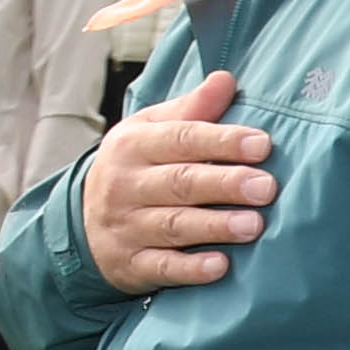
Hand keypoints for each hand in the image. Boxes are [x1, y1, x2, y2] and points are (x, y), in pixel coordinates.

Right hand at [83, 67, 277, 289]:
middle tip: (266, 187)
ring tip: (254, 225)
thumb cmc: (136, 168)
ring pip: (174, 225)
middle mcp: (126, 184)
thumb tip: (226, 80)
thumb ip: (191, 110)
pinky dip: (190, 269)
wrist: (82, 222)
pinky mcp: (131, 264)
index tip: (262, 144)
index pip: (182, 139)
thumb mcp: (151, 131)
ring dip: (215, 226)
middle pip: (180, 182)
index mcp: (134, 145)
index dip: (222, 141)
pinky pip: (161, 267)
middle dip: (224, 184)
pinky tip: (220, 267)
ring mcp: (126, 226)